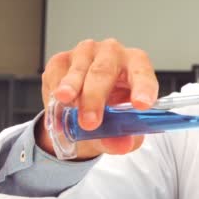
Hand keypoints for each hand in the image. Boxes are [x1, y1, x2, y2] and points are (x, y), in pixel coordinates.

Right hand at [37, 38, 158, 159]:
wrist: (87, 111)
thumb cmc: (115, 112)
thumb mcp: (123, 130)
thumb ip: (124, 138)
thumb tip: (122, 145)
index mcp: (138, 66)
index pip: (143, 74)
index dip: (143, 88)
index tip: (141, 105)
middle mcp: (114, 54)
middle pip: (105, 71)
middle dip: (95, 98)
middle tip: (90, 123)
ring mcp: (87, 53)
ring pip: (79, 70)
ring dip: (73, 90)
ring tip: (67, 103)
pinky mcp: (62, 59)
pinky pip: (57, 74)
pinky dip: (55, 92)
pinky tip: (58, 106)